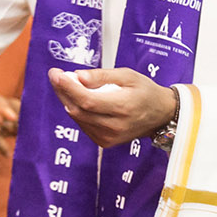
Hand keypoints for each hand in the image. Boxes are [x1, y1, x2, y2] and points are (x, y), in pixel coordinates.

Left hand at [47, 67, 174, 147]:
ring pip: (77, 118)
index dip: (68, 87)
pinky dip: (77, 111)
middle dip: (63, 91)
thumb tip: (77, 76)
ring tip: (66, 84)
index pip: (87, 100)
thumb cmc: (145, 92)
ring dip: (67, 100)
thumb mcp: (128, 75)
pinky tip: (78, 99)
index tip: (56, 74)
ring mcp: (109, 137)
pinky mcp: (105, 142)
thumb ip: (101, 75)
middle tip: (56, 76)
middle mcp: (115, 126)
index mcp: (123, 107)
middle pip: (78, 110)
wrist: (160, 115)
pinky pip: (83, 125)